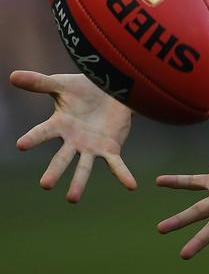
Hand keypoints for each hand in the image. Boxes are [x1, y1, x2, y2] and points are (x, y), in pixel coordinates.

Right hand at [10, 70, 135, 201]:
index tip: (21, 144)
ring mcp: (91, 147)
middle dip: (54, 171)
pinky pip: (117, 164)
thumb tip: (13, 75)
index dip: (33, 138)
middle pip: (62, 158)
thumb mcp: (62, 84)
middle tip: (45, 184)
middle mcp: (73, 141)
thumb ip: (39, 82)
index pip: (43, 132)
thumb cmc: (83, 89)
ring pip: (84, 167)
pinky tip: (131, 186)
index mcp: (60, 125)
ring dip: (79, 182)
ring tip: (72, 199)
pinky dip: (123, 175)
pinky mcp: (110, 149)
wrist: (112, 89)